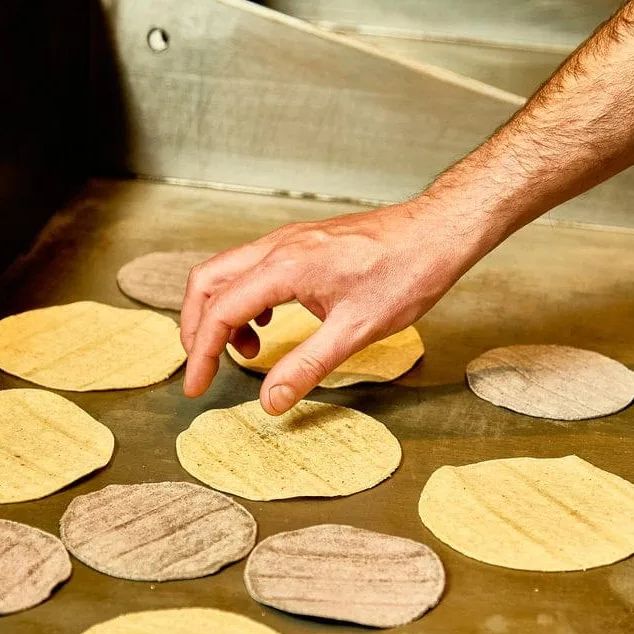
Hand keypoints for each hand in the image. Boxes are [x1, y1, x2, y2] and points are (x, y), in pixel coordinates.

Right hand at [180, 198, 483, 414]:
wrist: (437, 232)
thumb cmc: (406, 274)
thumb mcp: (356, 331)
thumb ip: (307, 367)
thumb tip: (270, 401)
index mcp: (285, 267)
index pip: (220, 311)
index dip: (201, 354)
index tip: (196, 387)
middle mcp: (278, 247)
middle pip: (207, 283)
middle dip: (196, 329)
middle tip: (205, 368)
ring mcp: (287, 241)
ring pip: (227, 274)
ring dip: (223, 314)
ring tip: (253, 352)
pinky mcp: (301, 244)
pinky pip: (252, 269)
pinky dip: (246, 300)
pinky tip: (270, 324)